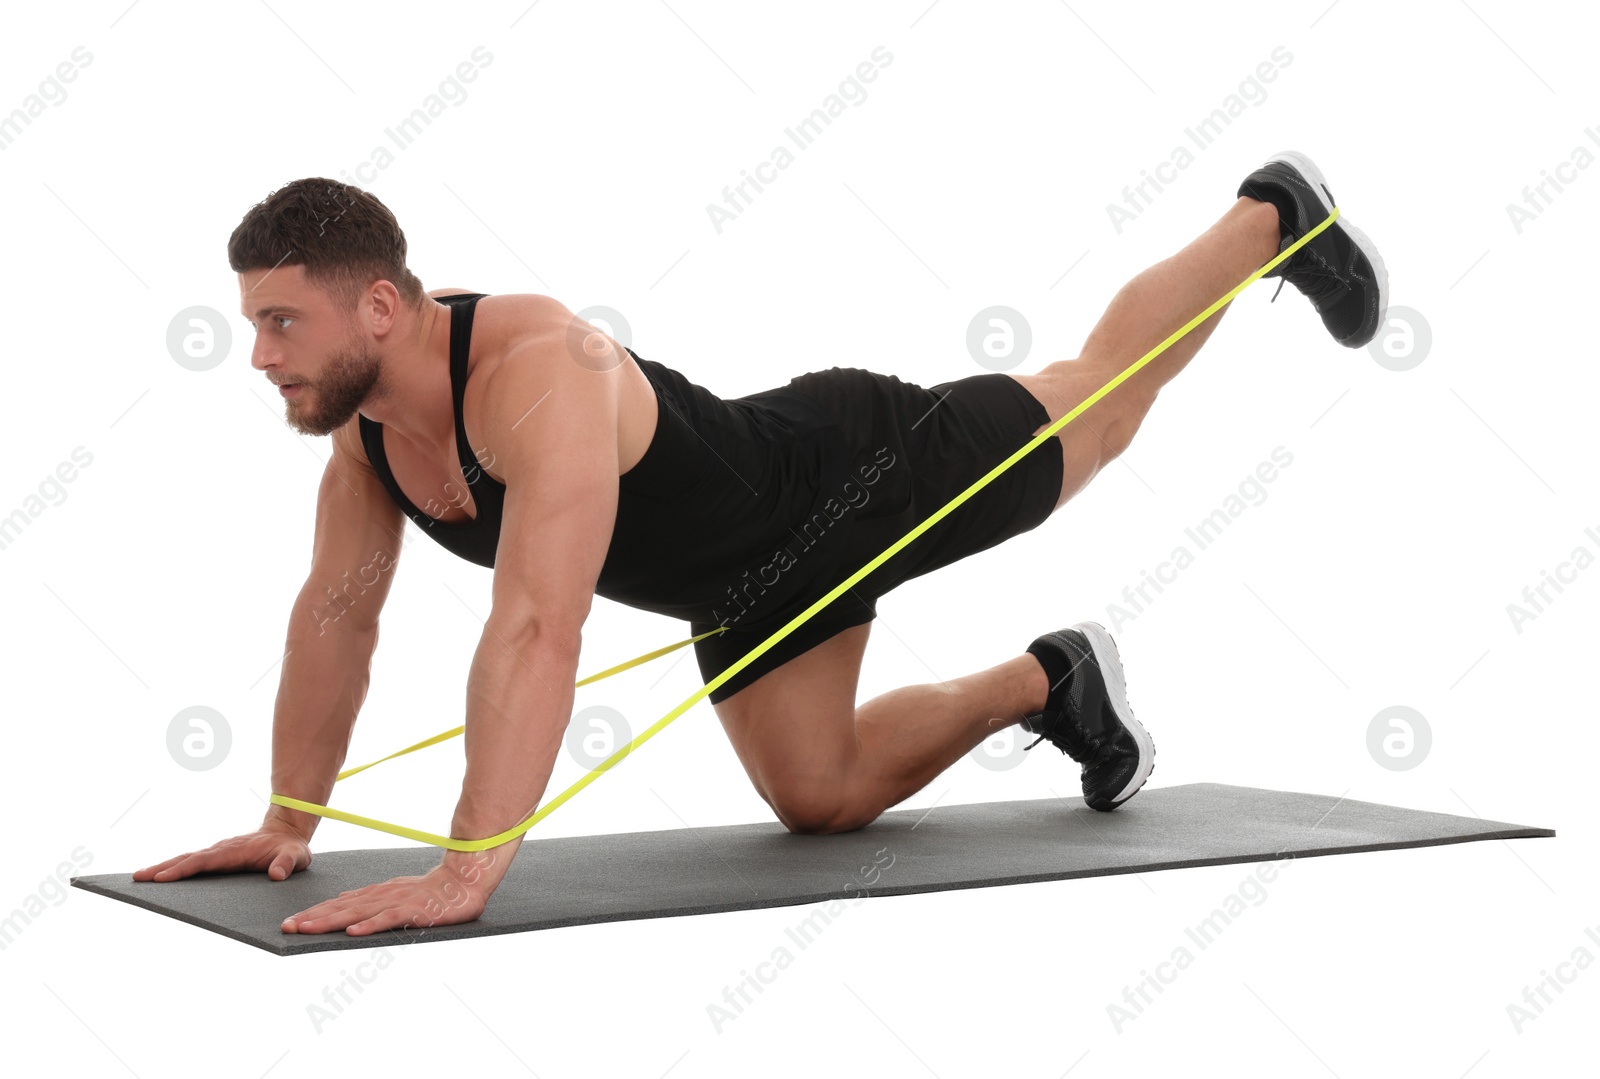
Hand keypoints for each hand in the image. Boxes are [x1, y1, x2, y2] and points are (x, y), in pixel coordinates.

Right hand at [133, 820, 312, 882]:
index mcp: (235, 851)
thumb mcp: (297, 857)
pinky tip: (159, 879)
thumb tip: (276, 875)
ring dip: (163, 868)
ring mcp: (218, 853)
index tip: (163, 877)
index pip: (205, 861)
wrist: (288, 832)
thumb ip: (287, 864)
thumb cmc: (292, 848)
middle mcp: (222, 850)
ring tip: (139, 879)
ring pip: (186, 859)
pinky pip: (192, 864)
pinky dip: (174, 869)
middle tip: (137, 878)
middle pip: (187, 858)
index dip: (184, 869)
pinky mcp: (217, 858)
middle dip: (162, 868)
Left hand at [280, 860, 488, 935]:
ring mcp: (396, 902)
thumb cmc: (430, 890)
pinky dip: (370, 925)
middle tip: (286, 928)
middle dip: (312, 918)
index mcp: (376, 892)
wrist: (464, 881)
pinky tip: (353, 932)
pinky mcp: (413, 910)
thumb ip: (371, 898)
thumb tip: (343, 901)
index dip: (314, 912)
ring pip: (358, 913)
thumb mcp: (395, 891)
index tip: (290, 923)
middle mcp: (381, 895)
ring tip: (307, 929)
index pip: (339, 903)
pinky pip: (389, 919)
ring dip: (331, 921)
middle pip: (341, 907)